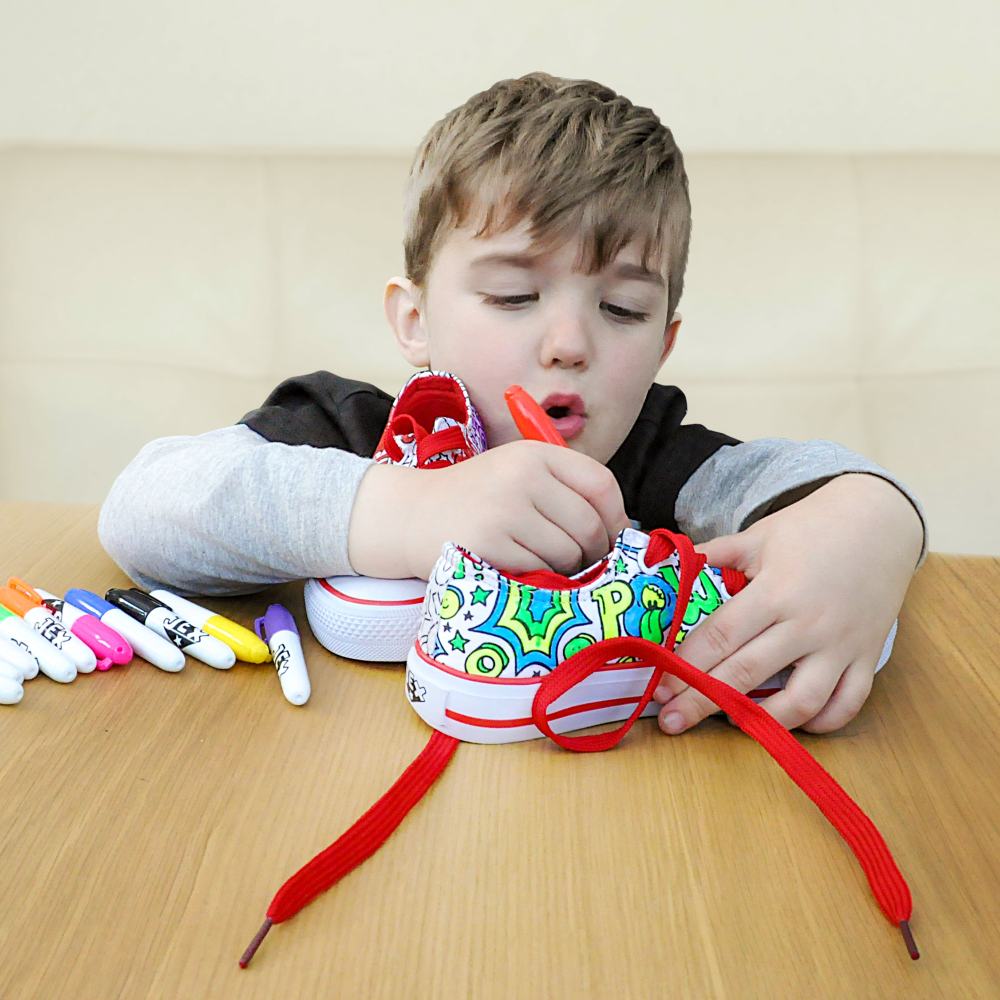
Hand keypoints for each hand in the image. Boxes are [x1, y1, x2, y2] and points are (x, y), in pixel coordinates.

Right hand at [401, 440, 630, 578]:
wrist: (410, 515)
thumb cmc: (475, 500)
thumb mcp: (516, 474)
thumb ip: (564, 490)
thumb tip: (622, 529)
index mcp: (534, 454)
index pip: (601, 483)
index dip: (616, 516)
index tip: (614, 537)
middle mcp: (521, 476)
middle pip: (588, 525)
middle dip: (594, 552)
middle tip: (583, 563)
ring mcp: (504, 511)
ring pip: (567, 553)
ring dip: (566, 568)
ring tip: (545, 564)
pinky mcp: (489, 545)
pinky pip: (539, 571)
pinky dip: (538, 578)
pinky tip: (521, 568)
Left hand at [652, 474, 923, 734]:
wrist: (880, 521)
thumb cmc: (812, 527)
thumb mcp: (758, 535)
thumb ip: (714, 555)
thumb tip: (666, 567)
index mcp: (775, 591)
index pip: (721, 636)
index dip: (686, 665)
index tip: (658, 687)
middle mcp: (807, 624)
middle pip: (747, 673)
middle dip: (703, 702)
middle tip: (673, 721)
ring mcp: (841, 645)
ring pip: (801, 701)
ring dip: (764, 721)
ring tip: (734, 724)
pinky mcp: (867, 657)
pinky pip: (847, 704)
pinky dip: (821, 721)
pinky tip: (792, 721)